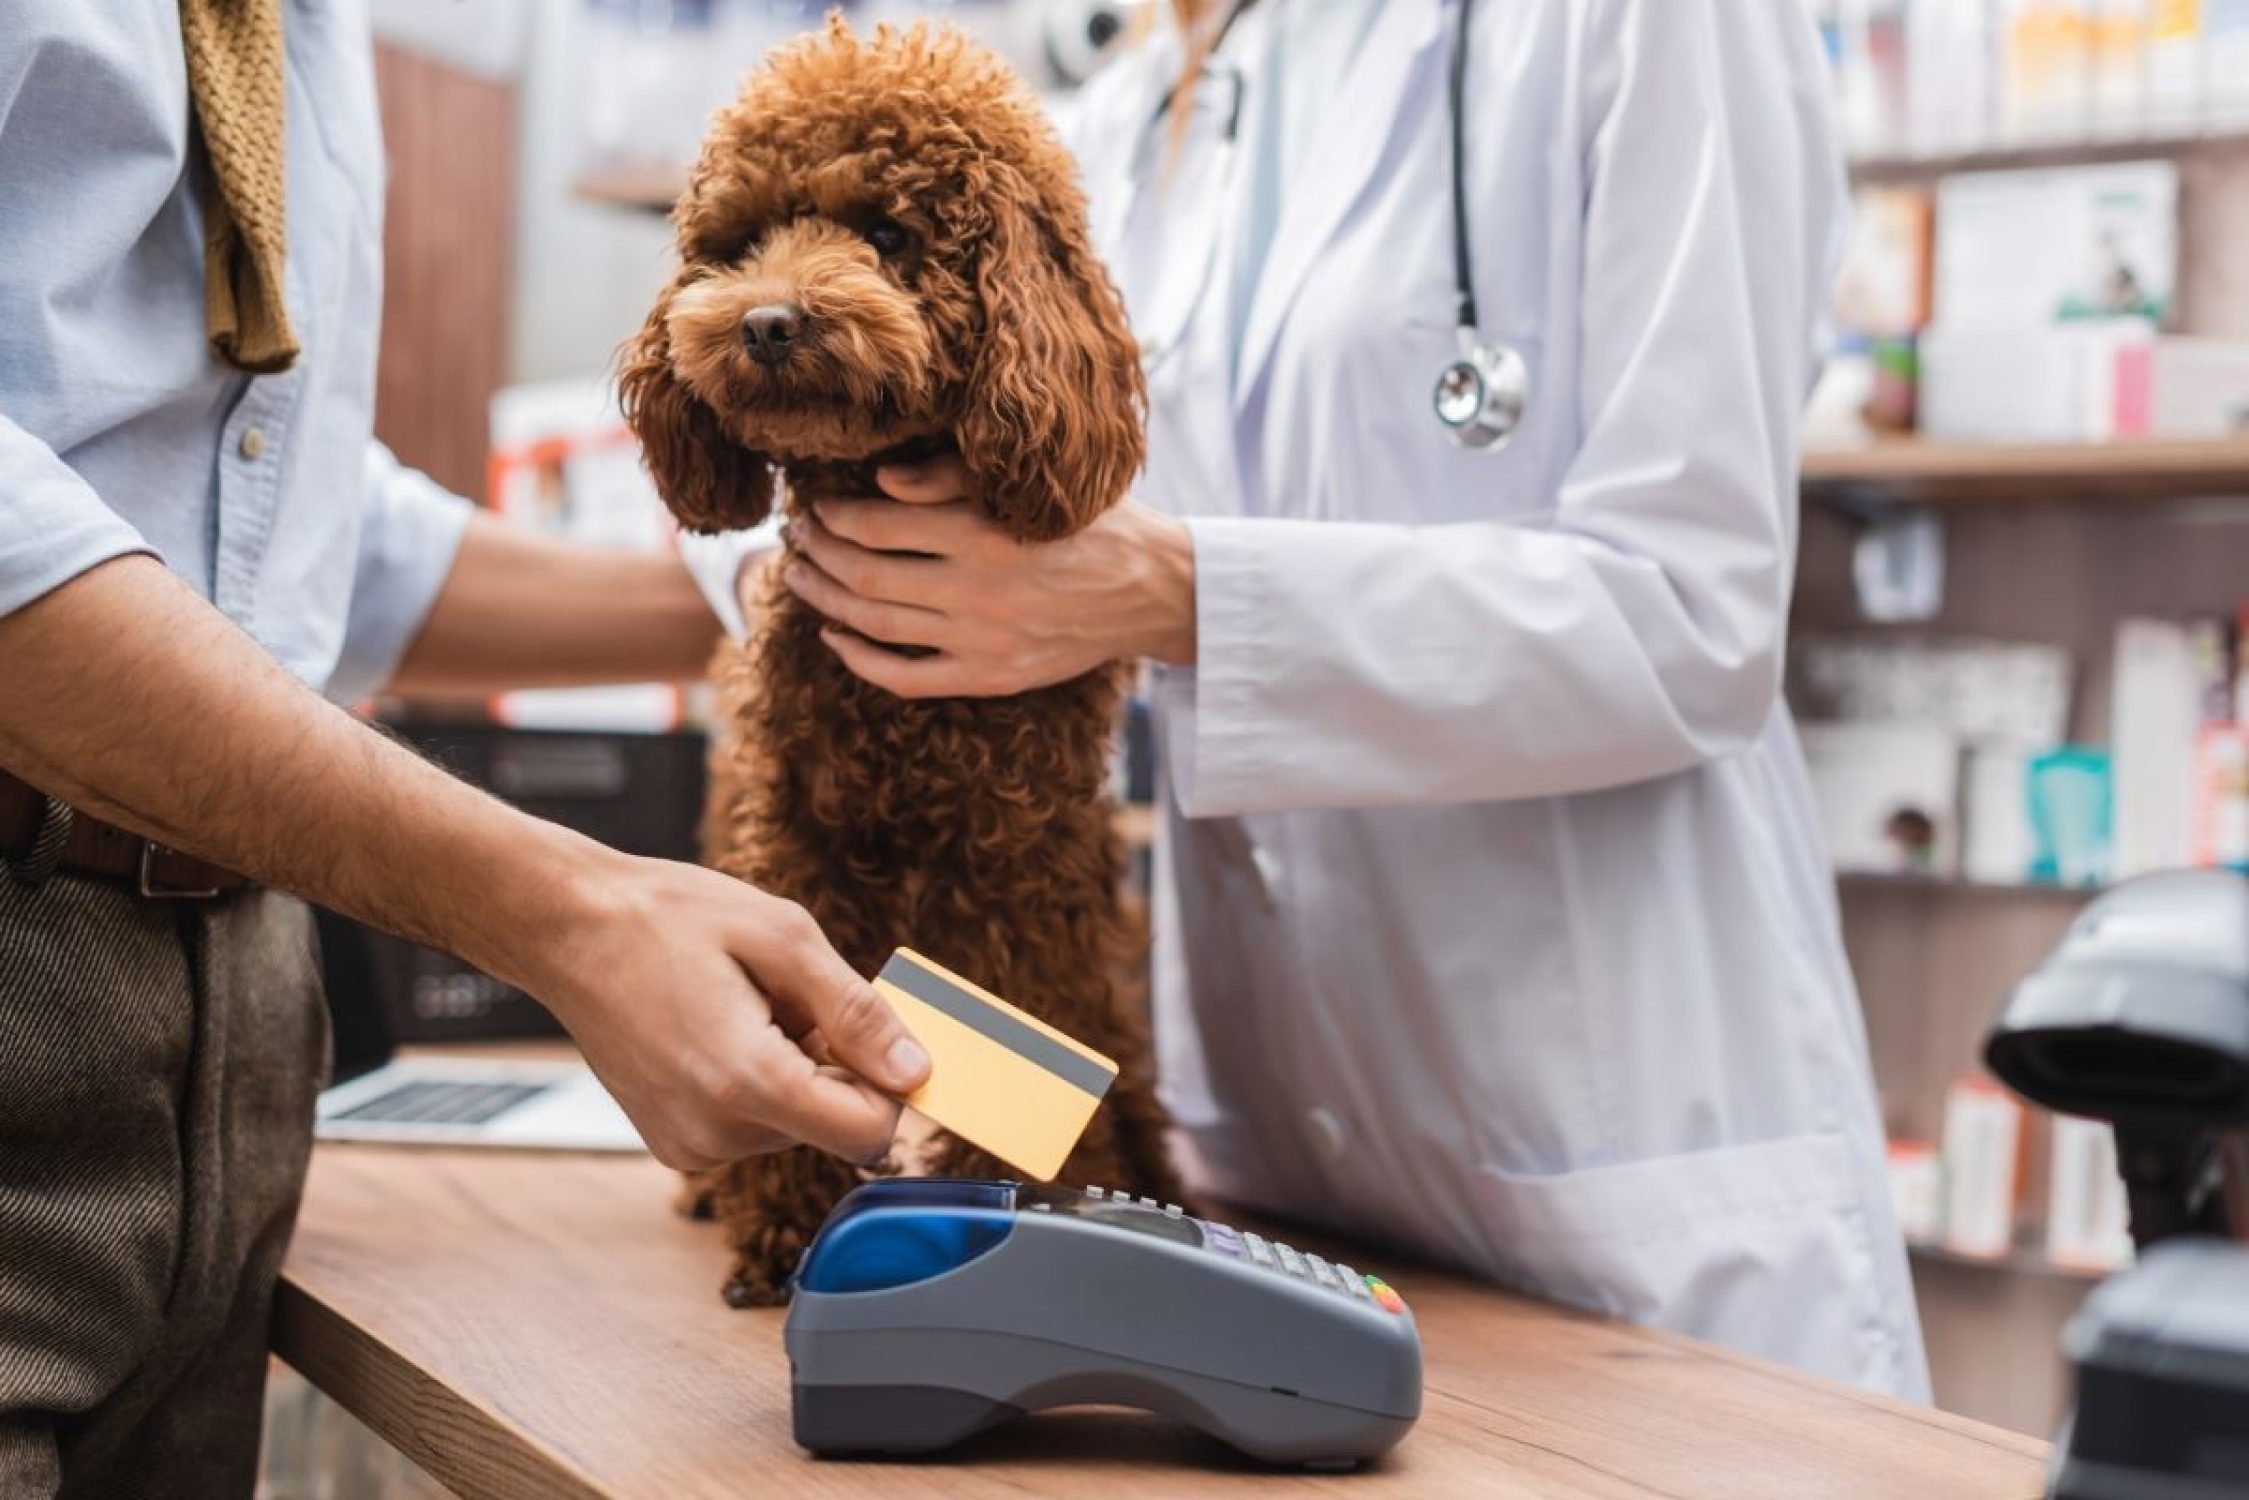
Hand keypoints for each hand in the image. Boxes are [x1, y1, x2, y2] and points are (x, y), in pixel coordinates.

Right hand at [498, 846, 931, 1171]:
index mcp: (748, 1083)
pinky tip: (715, 1031)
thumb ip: (857, 1012)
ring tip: (740, 1009)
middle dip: (832, 1064)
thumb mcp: (783, 937)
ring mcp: (689, 1145)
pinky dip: (755, 1082)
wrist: (568, 928)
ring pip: (794, 1124)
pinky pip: (752, 1125)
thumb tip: (915, 1071)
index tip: (870, 1031)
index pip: (869, 1135)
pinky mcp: (674, 1144)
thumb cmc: (667, 918)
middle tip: (780, 999)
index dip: (888, 1084)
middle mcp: (716, 1133)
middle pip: (833, 1125)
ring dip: (792, 1069)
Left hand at [784, 455, 1196, 698]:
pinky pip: (905, 677)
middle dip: (818, 554)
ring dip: (826, 600)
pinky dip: (859, 660)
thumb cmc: (1090, 522)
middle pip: (864, 576)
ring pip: (874, 625)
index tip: (817, 506)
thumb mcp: (1028, 485)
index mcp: (982, 534)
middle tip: (799, 537)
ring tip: (801, 577)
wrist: (1150, 589)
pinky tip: (835, 636)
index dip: (834, 517)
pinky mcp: (989, 676)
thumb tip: (880, 482)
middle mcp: (975, 591)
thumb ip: (952, 478)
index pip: (876, 526)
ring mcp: (980, 641)